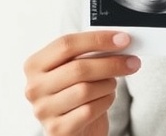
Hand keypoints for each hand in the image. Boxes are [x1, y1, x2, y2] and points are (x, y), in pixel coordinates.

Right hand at [23, 31, 140, 135]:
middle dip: (111, 63)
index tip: (122, 39)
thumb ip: (87, 54)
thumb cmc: (75, 93)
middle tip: (132, 62)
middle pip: (78, 68)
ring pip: (85, 90)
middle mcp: (34, 87)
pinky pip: (88, 110)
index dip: (97, 40)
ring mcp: (43, 110)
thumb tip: (118, 41)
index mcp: (34, 65)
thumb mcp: (74, 70)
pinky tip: (105, 99)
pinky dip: (104, 102)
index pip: (66, 44)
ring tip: (111, 84)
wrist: (75, 129)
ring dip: (107, 85)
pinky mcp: (57, 129)